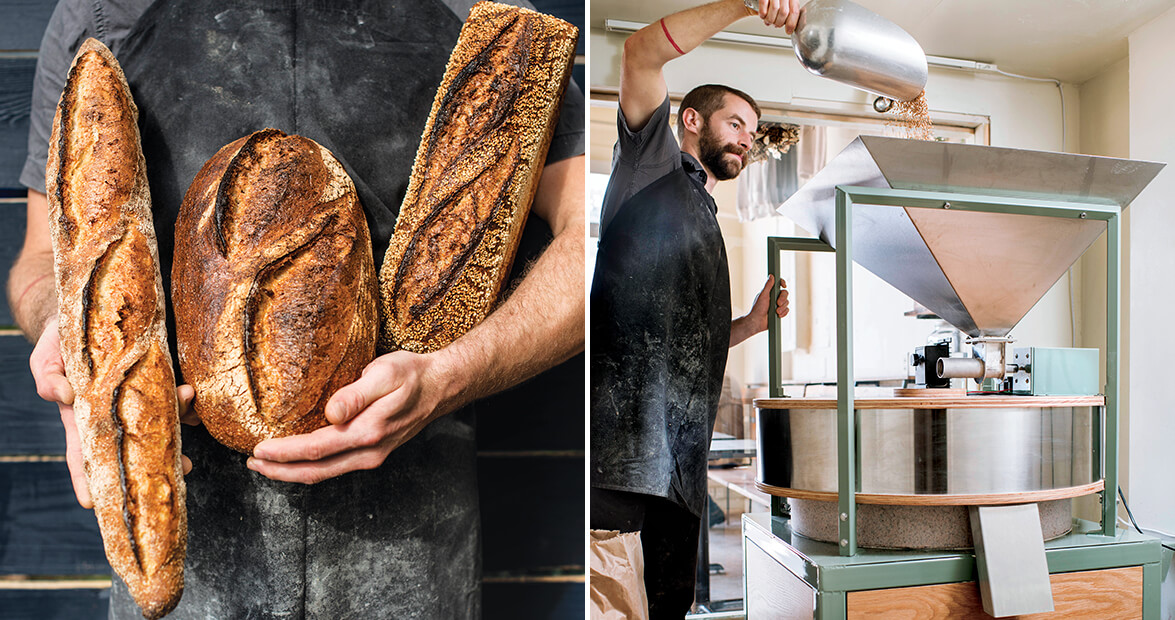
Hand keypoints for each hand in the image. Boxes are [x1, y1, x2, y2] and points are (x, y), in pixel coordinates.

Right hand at [31, 317, 194, 507]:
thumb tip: (63, 396)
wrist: (93, 307)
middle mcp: (118, 414)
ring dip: (180, 422)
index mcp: (85, 417)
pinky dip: (188, 400)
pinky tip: (194, 395)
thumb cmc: (63, 341)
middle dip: (158, 462)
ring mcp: (142, 397)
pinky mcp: (161, 376)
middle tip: (181, 470)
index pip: (85, 457)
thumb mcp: (46, 358)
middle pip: (137, 447)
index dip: (88, 482)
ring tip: (189, 409)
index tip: (93, 504)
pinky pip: (178, 394)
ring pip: (164, 421)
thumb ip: (48, 379)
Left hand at [247, 350, 448, 483]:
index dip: (285, 453)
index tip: (259, 450)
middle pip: (316, 471)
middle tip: (253, 464)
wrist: (440, 386)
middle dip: (281, 471)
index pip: (317, 449)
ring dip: (293, 472)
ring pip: (324, 472)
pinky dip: (311, 466)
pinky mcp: (372, 452)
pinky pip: (335, 466)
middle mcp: (369, 451)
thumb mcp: (384, 373)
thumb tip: (331, 413)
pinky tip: (297, 458)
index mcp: (368, 432)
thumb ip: (356, 394)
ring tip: (267, 464)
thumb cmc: (411, 374)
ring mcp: (372, 455)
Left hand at [730, 274, 789, 346]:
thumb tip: (771, 275)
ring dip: (782, 307)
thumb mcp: (763, 295)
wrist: (757, 322)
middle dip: (783, 298)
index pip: (779, 284)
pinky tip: (778, 315)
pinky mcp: (780, 312)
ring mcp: (778, 305)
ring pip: (787, 302)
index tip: (783, 285)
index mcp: (770, 292)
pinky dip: (783, 313)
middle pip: (785, 293)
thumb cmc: (757, 308)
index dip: (782, 283)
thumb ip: (768, 285)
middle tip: (778, 303)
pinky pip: (787, 310)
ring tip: (776, 311)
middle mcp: (775, 297)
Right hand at [755, 0, 800, 33]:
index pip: (795, 11)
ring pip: (774, 10)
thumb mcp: (786, 2)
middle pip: (784, 12)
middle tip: (776, 25)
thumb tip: (791, 24)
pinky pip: (763, 5)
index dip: (791, 23)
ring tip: (768, 21)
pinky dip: (762, 13)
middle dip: (779, 23)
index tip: (788, 30)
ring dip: (770, 20)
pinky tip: (763, 15)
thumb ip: (789, 10)